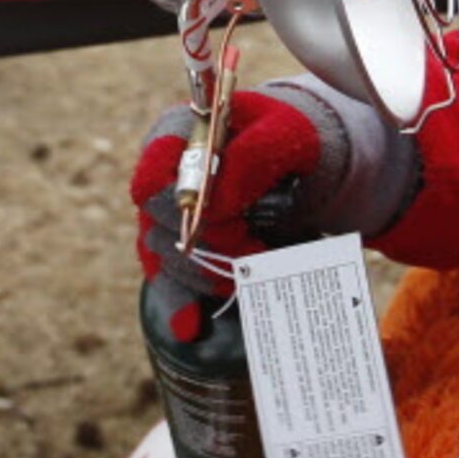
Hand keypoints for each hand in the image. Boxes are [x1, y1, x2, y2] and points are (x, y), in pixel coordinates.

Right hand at [132, 77, 418, 299]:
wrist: (305, 156)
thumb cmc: (292, 135)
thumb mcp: (286, 132)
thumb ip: (253, 154)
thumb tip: (219, 201)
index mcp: (177, 138)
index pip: (153, 181)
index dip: (189, 210)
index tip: (237, 220)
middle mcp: (162, 177)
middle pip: (158, 226)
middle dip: (208, 247)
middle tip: (254, 253)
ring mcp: (168, 215)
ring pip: (164, 258)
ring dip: (205, 274)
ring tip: (244, 280)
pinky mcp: (181, 247)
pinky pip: (169, 280)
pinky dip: (180, 304)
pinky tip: (190, 326)